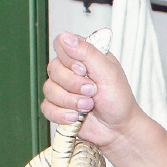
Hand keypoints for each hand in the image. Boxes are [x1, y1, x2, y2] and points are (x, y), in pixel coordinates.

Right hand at [41, 32, 144, 149]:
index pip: (61, 44)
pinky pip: (47, 108)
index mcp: (83, 56)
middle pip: (53, 69)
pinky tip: (76, 117)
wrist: (119, 129)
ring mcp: (63, 89)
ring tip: (88, 106)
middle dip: (74, 84)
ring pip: (49, 89)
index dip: (70, 59)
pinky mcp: (58, 107)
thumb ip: (87, 52)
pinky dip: (62, 114)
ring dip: (70, 101)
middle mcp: (70, 70)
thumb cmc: (119, 100)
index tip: (85, 70)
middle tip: (92, 91)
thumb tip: (66, 37)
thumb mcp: (108, 72)